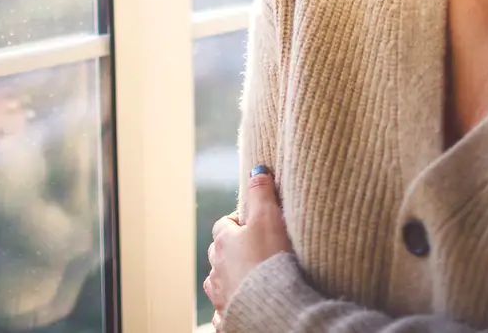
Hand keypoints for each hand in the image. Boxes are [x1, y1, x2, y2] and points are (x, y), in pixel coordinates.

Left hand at [202, 166, 292, 319]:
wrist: (271, 306)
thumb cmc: (270, 260)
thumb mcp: (269, 218)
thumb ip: (262, 193)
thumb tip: (257, 169)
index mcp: (223, 242)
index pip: (224, 224)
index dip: (240, 222)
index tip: (256, 224)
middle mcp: (216, 269)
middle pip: (218, 254)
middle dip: (232, 251)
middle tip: (255, 250)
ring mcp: (220, 296)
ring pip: (218, 283)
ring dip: (230, 279)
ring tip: (250, 279)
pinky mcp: (228, 319)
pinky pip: (224, 311)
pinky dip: (231, 307)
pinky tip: (244, 304)